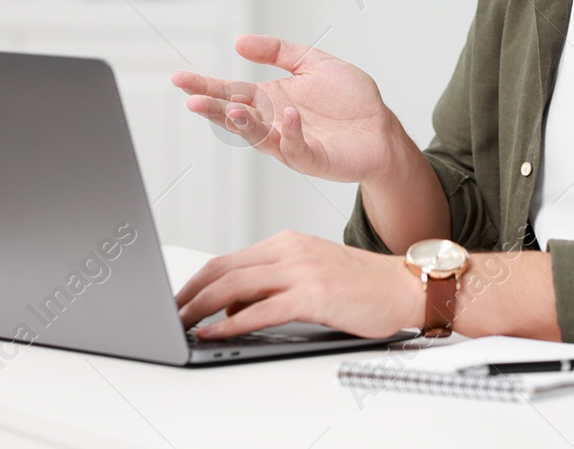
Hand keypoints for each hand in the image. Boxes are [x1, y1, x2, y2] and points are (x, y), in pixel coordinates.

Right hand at [174, 34, 406, 183]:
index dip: (205, 86)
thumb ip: (278, 51)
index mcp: (270, 100)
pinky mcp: (313, 157)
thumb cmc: (350, 100)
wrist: (381, 130)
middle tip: (191, 99)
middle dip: (213, 108)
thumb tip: (239, 42)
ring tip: (230, 109)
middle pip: (235, 116)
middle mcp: (273, 123)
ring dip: (243, 124)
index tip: (180, 79)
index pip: (231, 91)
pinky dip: (289, 132)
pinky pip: (295, 147)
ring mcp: (290, 142)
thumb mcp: (313, 62)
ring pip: (257, 137)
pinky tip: (288, 115)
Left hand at [175, 231, 421, 339]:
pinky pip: (260, 310)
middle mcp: (290, 251)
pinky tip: (214, 331)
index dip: (196, 280)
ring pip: (235, 286)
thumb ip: (274, 283)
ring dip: (200, 307)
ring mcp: (301, 271)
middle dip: (189, 293)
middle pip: (224, 269)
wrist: (405, 285)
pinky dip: (230, 322)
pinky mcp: (313, 295)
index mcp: (287, 242)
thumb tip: (234, 307)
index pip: (229, 259)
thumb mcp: (312, 272)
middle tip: (169, 313)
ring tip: (181, 323)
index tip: (179, 298)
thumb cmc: (362, 284)